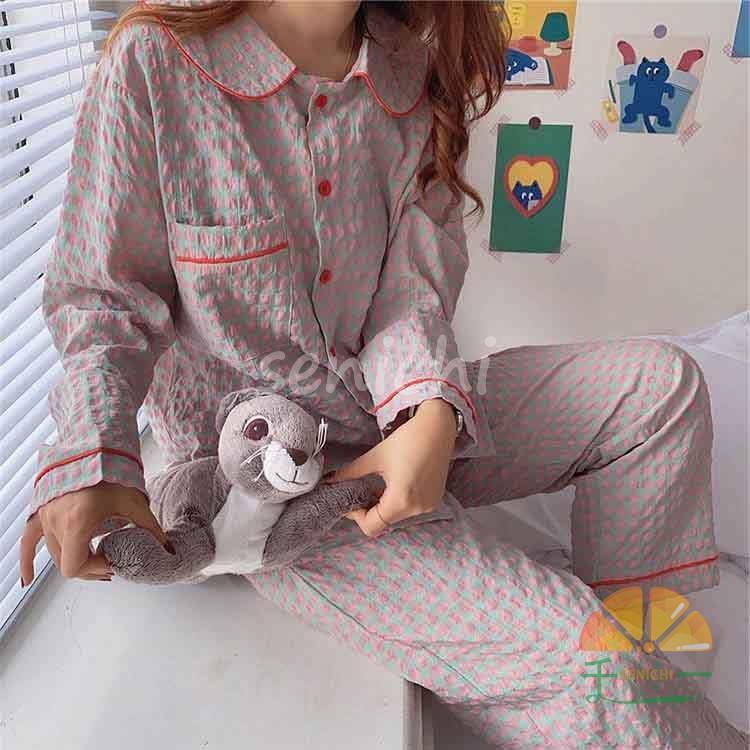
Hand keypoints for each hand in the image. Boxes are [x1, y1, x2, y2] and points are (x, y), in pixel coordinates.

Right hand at [20, 481, 169, 584]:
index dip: (95, 570)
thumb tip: (168, 550)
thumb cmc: (113, 471)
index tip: (113, 562)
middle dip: (90, 567)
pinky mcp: (41, 511)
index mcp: (77, 521)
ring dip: (73, 559)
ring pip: (54, 553)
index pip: (76, 566)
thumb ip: (150, 529)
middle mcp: (56, 521)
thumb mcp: (134, 503)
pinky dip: (27, 560)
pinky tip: (27, 577)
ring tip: (95, 559)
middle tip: (110, 563)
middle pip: (66, 563)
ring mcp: (45, 517)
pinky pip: (28, 540)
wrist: (94, 447)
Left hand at [327, 399, 456, 537]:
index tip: (350, 499)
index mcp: (400, 500)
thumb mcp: (375, 457)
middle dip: (369, 510)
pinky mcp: (435, 499)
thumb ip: (351, 472)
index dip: (356, 516)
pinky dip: (398, 502)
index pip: (371, 526)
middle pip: (384, 522)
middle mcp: (417, 508)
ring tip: (378, 486)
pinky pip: (410, 509)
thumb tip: (329, 480)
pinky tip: (395, 484)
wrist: (438, 427)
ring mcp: (429, 505)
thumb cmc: (407, 440)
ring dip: (384, 506)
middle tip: (360, 491)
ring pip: (397, 517)